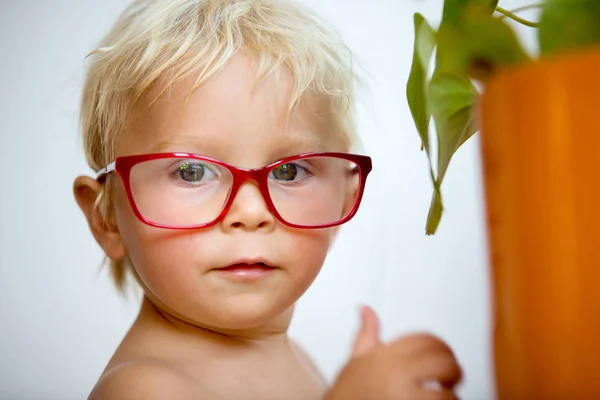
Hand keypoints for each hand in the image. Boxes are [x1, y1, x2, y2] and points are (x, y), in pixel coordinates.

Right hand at [324, 306, 461, 399]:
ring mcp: (405, 397)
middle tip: (450, 376)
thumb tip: (366, 310)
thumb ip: (366, 335)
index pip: (425, 339)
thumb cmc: (347, 395)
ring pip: (447, 393)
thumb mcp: (355, 361)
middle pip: (442, 361)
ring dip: (450, 394)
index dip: (439, 346)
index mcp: (384, 356)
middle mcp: (395, 374)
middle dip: (453, 368)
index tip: (442, 354)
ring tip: (442, 395)